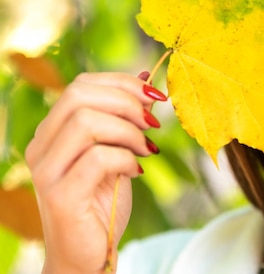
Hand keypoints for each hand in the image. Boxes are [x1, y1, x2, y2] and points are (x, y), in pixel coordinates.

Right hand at [25, 72, 165, 273]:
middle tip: (153, 123)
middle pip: (78, 96)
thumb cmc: (102, 202)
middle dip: (126, 101)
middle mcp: (41, 147)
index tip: (155, 96)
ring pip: (85, 122)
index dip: (122, 83)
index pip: (80, 85)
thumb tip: (144, 76)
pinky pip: (97, 159)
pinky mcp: (61, 195)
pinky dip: (126, 158)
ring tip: (146, 149)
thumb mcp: (119, 151)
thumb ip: (125, 118)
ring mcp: (46, 171)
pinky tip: (136, 171)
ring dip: (128, 131)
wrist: (88, 255)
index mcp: (53, 132)